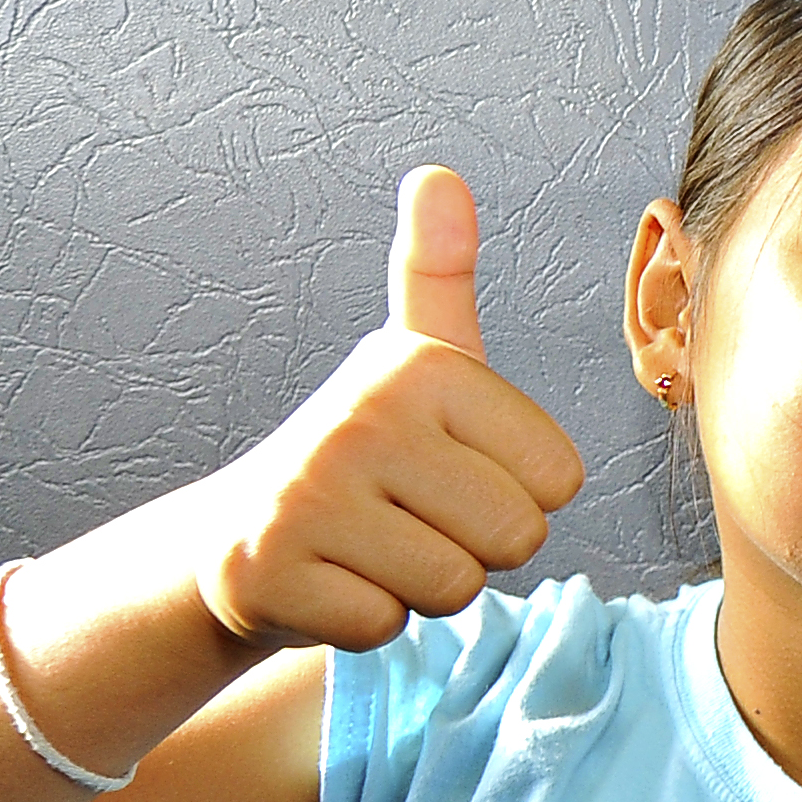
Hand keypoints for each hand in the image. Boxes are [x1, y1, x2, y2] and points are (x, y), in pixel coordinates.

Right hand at [182, 168, 585, 649]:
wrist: (242, 532)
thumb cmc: (364, 451)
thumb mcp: (414, 361)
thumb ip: (438, 274)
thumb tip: (437, 175)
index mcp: (423, 368)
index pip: (559, 481)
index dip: (515, 494)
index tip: (448, 473)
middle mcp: (362, 419)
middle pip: (515, 538)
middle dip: (475, 548)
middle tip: (410, 518)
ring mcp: (308, 496)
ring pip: (456, 587)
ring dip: (422, 587)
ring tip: (373, 547)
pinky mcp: (269, 572)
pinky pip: (386, 626)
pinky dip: (366, 622)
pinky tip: (331, 581)